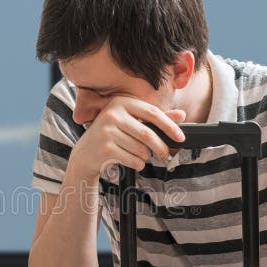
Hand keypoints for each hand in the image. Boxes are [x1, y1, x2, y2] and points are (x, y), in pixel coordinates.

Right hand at [68, 96, 185, 178]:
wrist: (85, 153)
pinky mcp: (105, 148)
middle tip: (165, 155)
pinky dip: (138, 164)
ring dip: (146, 157)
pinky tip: (132, 161)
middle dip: (160, 148)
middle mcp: (112, 113)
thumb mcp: (132, 122)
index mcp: (121, 102)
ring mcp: (107, 131)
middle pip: (147, 134)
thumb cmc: (112, 135)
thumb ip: (155, 118)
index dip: (169, 126)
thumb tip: (182, 114)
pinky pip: (133, 160)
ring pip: (141, 149)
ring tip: (140, 156)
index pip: (152, 112)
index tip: (180, 137)